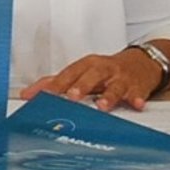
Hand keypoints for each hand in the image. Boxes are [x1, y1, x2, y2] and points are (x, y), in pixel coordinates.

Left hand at [19, 46, 164, 112]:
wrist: (140, 63)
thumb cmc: (106, 70)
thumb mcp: (82, 72)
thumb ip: (57, 83)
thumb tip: (28, 94)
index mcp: (86, 65)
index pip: (66, 74)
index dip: (52, 85)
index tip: (39, 96)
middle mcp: (102, 69)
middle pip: (90, 76)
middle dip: (81, 86)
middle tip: (72, 97)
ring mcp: (120, 78)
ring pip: (113, 86)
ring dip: (108, 96)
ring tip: (103, 107)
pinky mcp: (137, 86)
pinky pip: (137, 92)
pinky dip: (137, 98)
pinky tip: (136, 104)